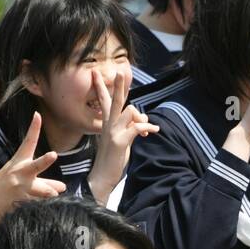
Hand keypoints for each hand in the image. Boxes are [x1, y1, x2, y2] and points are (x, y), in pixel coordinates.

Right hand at [0, 113, 65, 231]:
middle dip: (43, 161)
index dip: (34, 129)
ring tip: (57, 192)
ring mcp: (20, 188)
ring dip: (49, 191)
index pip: (28, 143)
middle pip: (34, 166)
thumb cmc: (4, 189)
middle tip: (53, 155)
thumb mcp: (20, 180)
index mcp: (17, 163)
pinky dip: (44, 207)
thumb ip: (44, 183)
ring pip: (41, 189)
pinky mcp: (21, 202)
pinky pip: (39, 203)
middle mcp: (19, 174)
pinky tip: (45, 210)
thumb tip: (64, 188)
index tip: (38, 115)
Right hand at [89, 69, 156, 205]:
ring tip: (147, 129)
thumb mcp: (121, 139)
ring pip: (129, 111)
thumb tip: (142, 120)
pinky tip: (154, 132)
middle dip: (118, 85)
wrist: (102, 176)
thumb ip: (129, 127)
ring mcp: (113, 132)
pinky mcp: (120, 141)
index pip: (103, 101)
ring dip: (142, 117)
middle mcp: (108, 124)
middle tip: (119, 72)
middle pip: (115, 100)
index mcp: (107, 123)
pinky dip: (148, 128)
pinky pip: (136, 127)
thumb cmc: (112, 158)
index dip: (100, 87)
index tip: (95, 73)